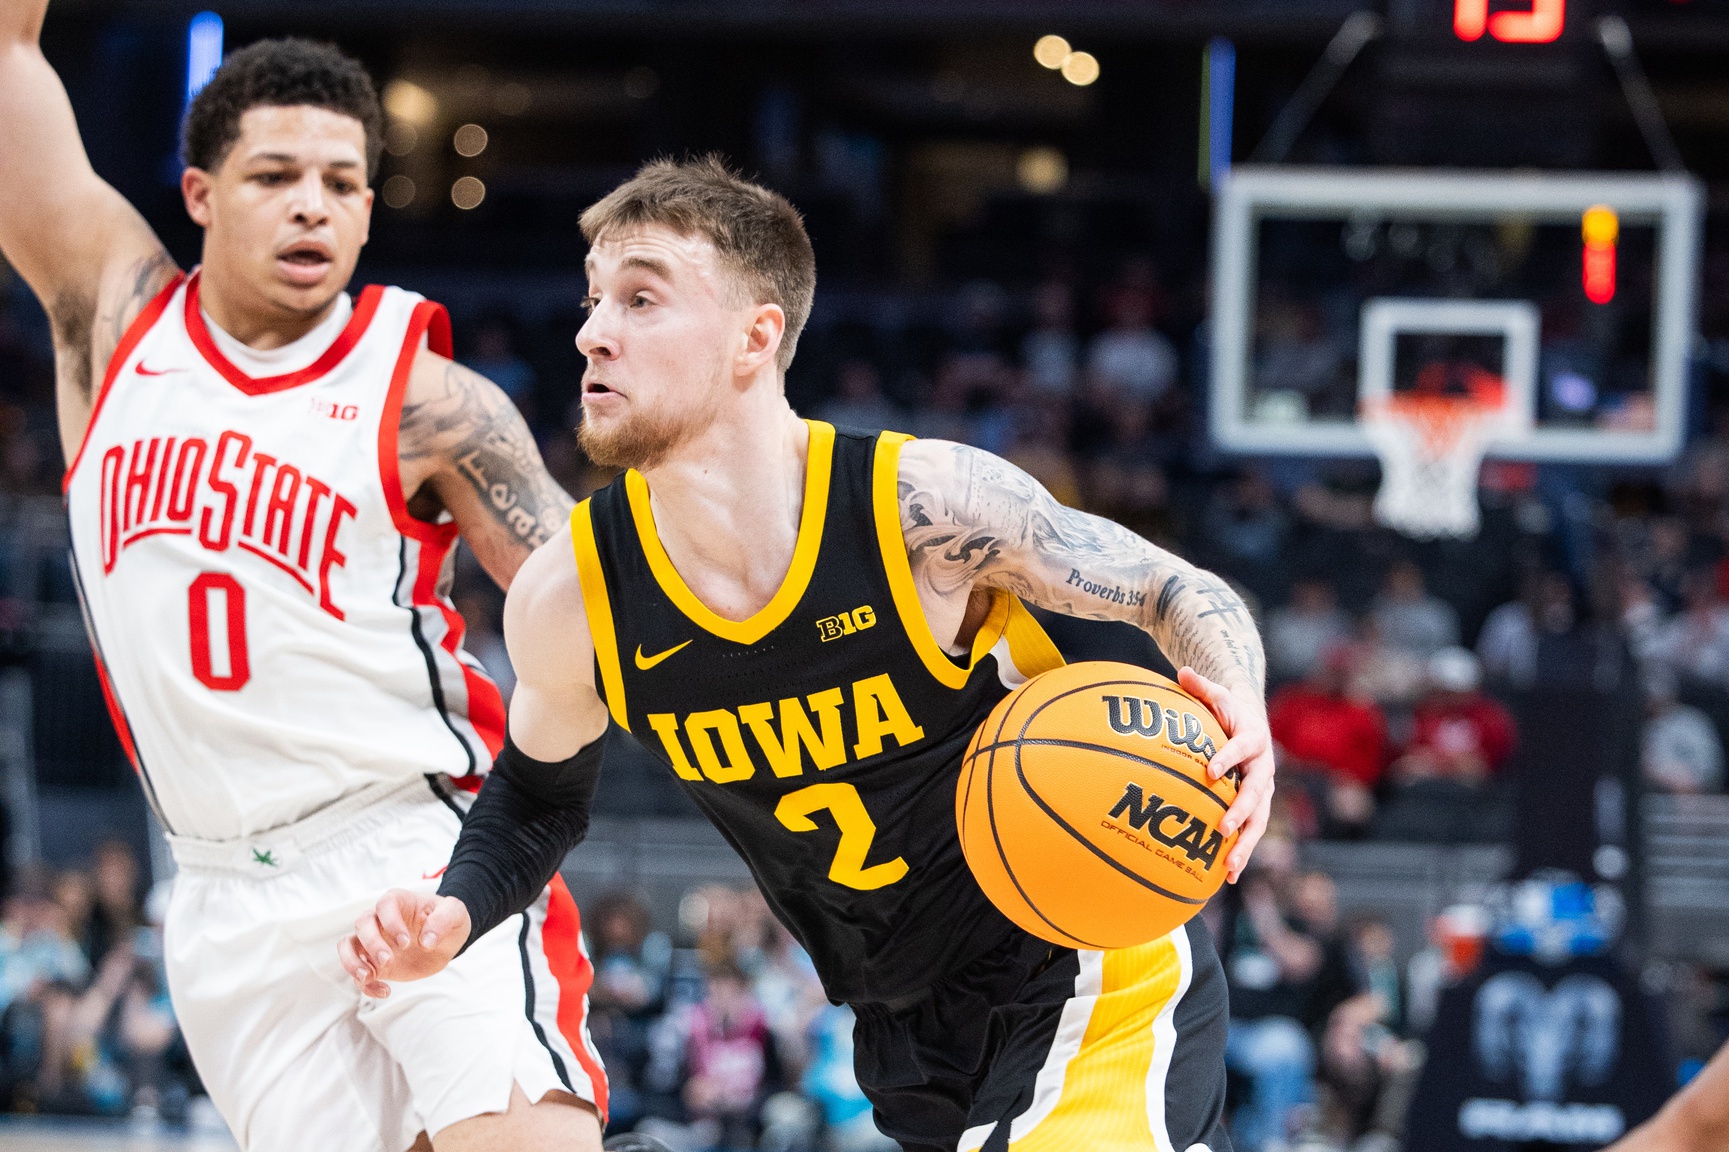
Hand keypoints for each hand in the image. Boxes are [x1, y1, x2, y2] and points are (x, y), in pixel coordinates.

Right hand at [339, 889, 471, 998]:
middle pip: (362, 924)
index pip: (385, 905)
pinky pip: (359, 973)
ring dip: (351, 962)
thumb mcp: (455, 913)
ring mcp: (374, 941)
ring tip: (367, 977)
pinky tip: (385, 991)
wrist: (446, 939)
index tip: (405, 942)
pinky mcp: (374, 963)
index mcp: (398, 901)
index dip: (391, 922)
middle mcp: (380, 919)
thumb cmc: (447, 919)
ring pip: (347, 946)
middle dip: (371, 944)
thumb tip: (426, 941)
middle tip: (388, 960)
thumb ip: (443, 921)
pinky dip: (366, 985)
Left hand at [1179, 666, 1274, 883]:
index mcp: (1253, 739)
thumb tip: (1181, 671)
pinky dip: (1242, 854)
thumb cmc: (1228, 708)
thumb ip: (1200, 686)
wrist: (1254, 721)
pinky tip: (1225, 878)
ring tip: (1229, 868)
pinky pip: (1252, 833)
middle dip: (1240, 812)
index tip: (1210, 771)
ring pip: (1259, 821)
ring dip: (1245, 845)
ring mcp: (1263, 791)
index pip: (1240, 750)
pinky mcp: (1258, 806)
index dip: (1227, 758)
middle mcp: (1263, 768)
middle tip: (1223, 828)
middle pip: (1255, 793)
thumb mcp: (1216, 694)